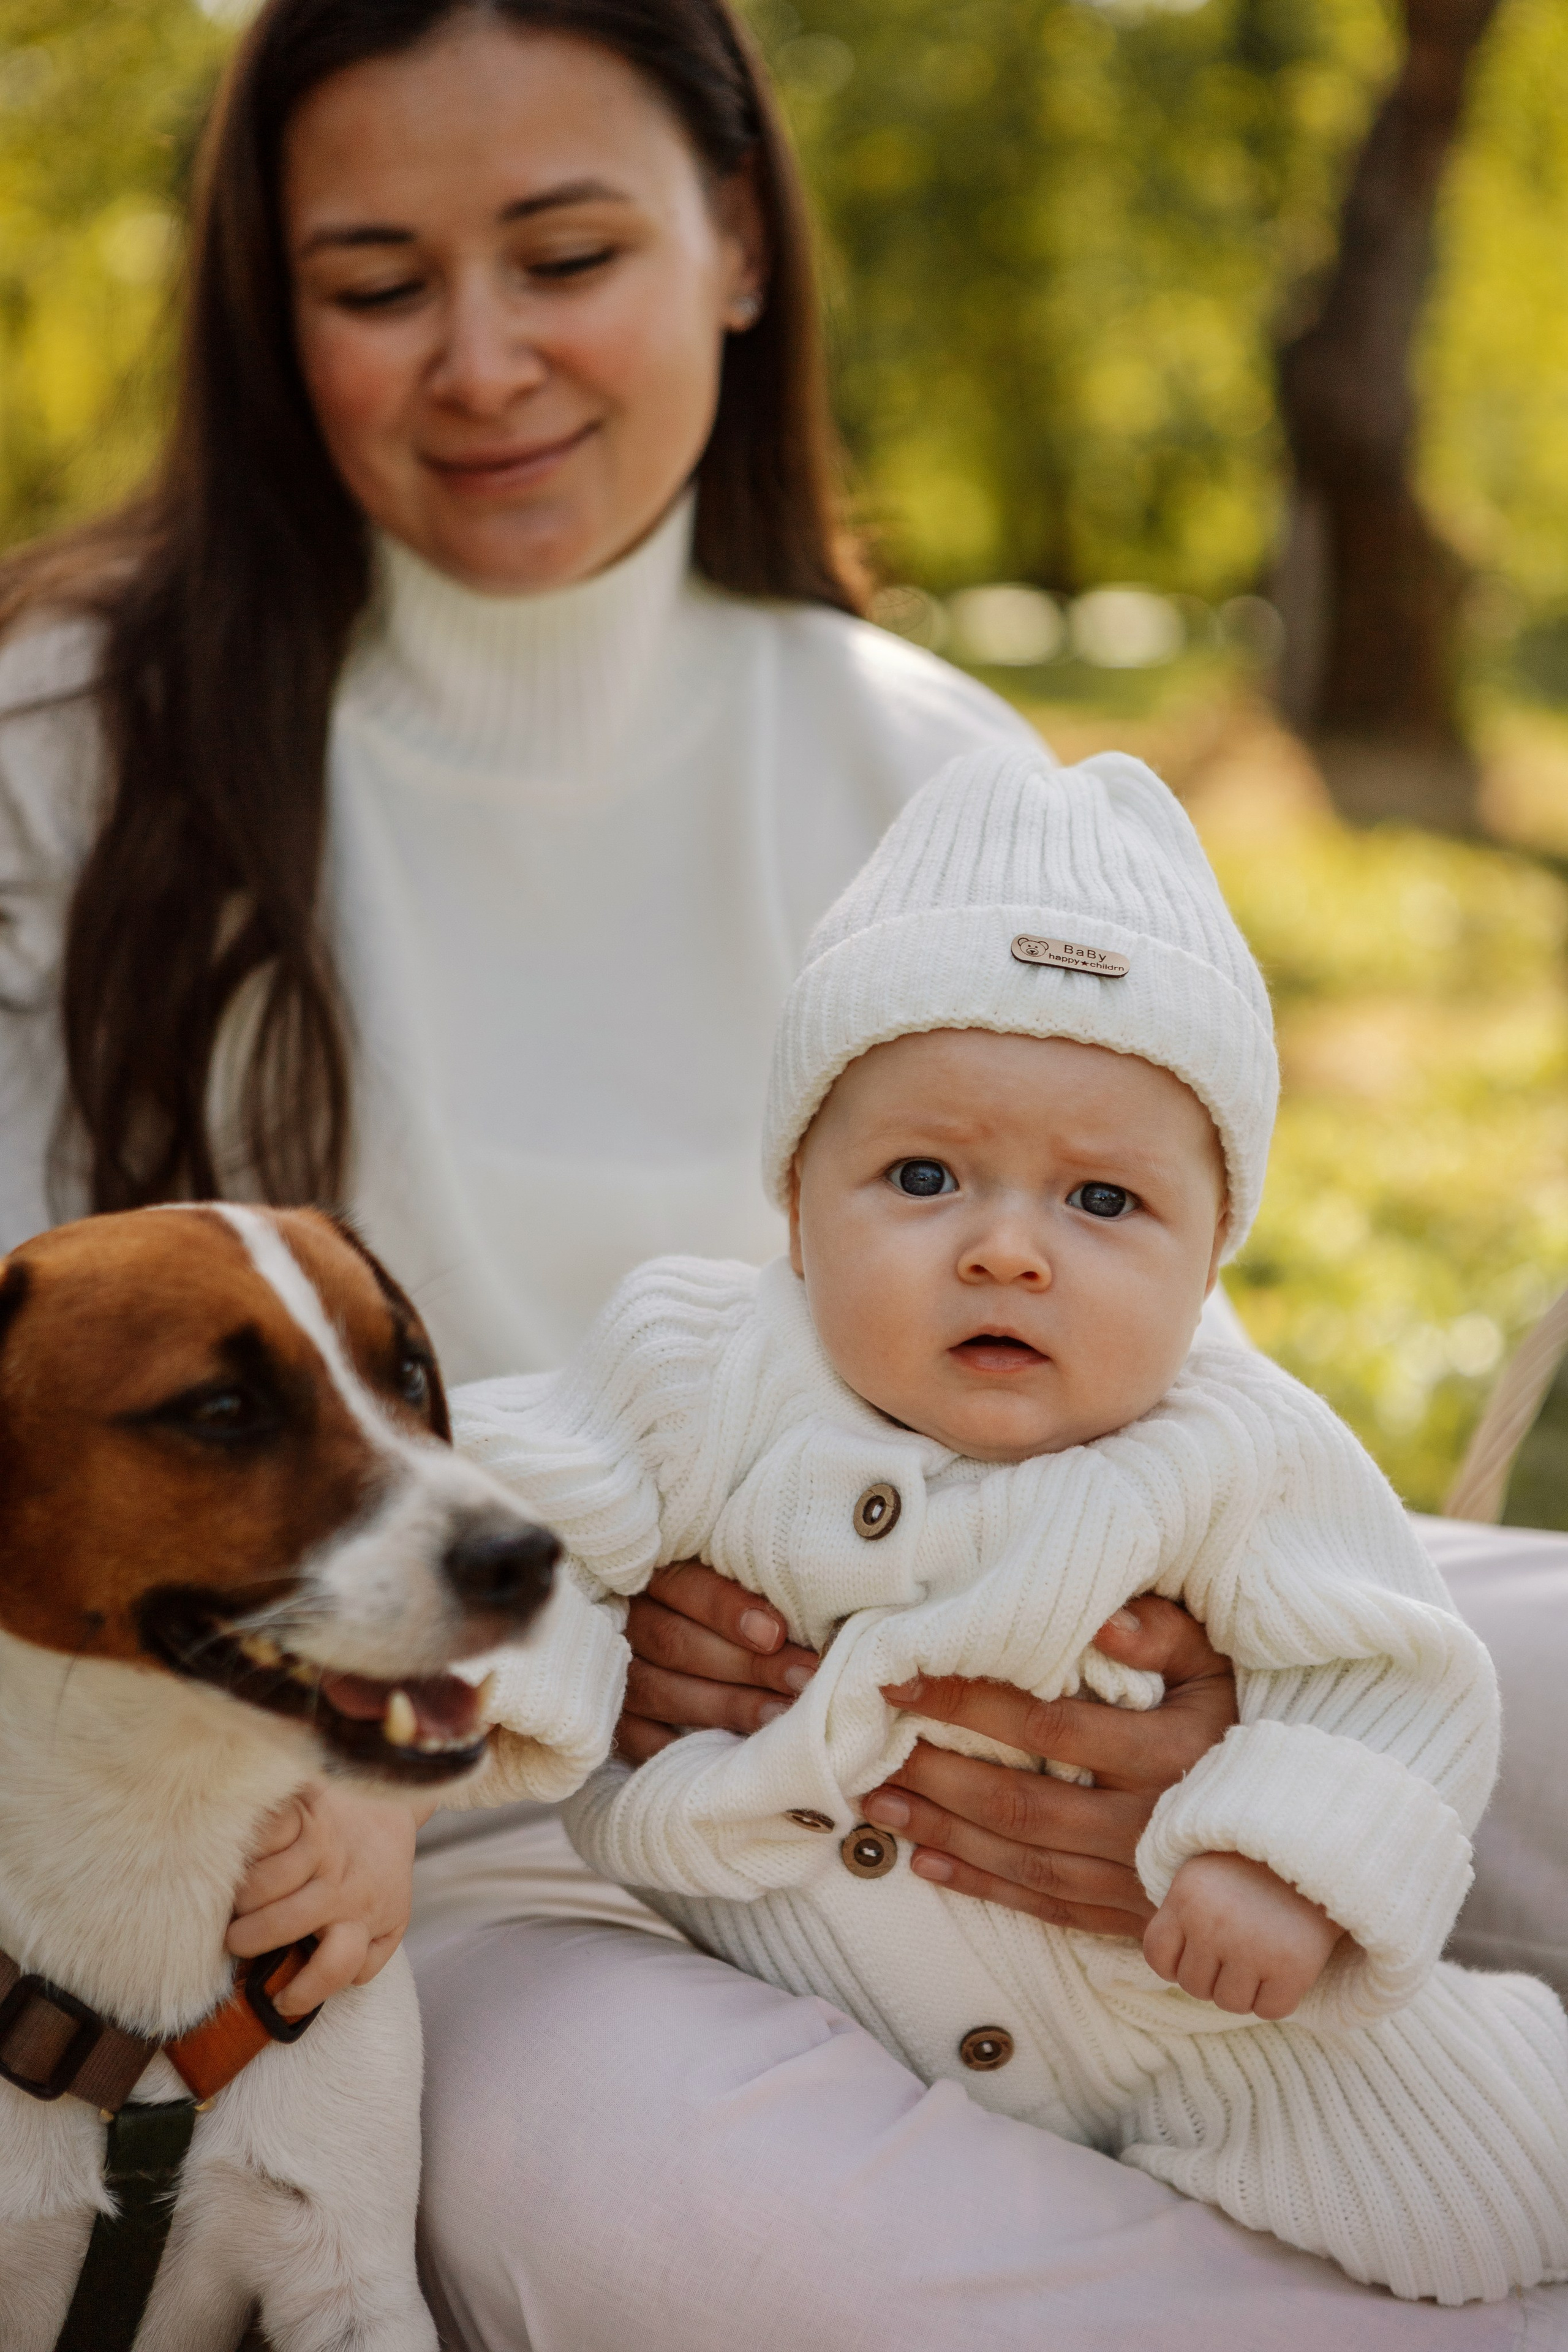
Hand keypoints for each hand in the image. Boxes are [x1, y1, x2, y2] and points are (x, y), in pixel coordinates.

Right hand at [226, 1780, 433, 2015]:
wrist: (389, 1800)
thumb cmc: (377, 1871)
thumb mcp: (389, 1917)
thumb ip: (367, 1956)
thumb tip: (325, 1988)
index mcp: (368, 1916)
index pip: (336, 1966)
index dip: (303, 1993)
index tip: (279, 2001)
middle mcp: (344, 1883)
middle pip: (278, 1924)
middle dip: (245, 1940)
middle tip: (236, 1940)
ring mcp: (323, 1845)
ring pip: (260, 1886)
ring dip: (239, 1900)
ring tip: (237, 1903)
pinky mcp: (305, 1811)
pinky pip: (260, 1841)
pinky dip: (246, 1853)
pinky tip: (245, 1860)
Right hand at [614, 1561, 819, 1760]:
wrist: (654, 1634)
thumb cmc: (714, 1600)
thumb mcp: (725, 1575)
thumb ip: (752, 1583)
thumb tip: (807, 1616)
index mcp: (651, 1571)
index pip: (684, 1585)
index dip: (728, 1610)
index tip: (776, 1634)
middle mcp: (622, 1618)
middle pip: (676, 1643)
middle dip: (745, 1664)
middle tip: (802, 1678)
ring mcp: (611, 1670)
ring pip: (660, 1691)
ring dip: (727, 1706)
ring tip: (781, 1717)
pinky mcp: (611, 1716)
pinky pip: (638, 1737)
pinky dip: (682, 1747)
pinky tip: (728, 1752)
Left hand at [858, 1597, 1236, 1937]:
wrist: (1302, 1843)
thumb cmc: (1250, 1728)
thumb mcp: (1221, 1669)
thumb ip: (1165, 1636)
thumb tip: (1100, 1618)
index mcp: (1169, 1755)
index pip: (1048, 1725)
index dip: (969, 1700)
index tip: (900, 1676)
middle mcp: (1147, 1826)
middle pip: (1018, 1799)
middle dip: (934, 1771)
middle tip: (864, 1744)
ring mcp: (1136, 1882)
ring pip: (1021, 1858)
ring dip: (940, 1828)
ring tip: (872, 1799)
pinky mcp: (1130, 1919)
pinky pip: (1044, 1906)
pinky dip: (980, 1885)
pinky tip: (924, 1863)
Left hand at [1143, 1850, 1344, 2017]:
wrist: (1323, 1853)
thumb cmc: (1259, 1868)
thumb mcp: (1208, 1874)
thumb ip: (1185, 1912)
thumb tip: (1170, 1968)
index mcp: (1186, 1896)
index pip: (1157, 1957)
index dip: (1177, 1962)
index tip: (1200, 1952)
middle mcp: (1213, 1924)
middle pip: (1193, 1985)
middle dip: (1214, 1975)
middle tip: (1240, 1950)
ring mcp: (1252, 1948)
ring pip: (1229, 2003)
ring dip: (1244, 1990)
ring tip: (1262, 1957)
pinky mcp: (1292, 1968)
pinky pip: (1269, 2010)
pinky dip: (1275, 1999)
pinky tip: (1284, 1969)